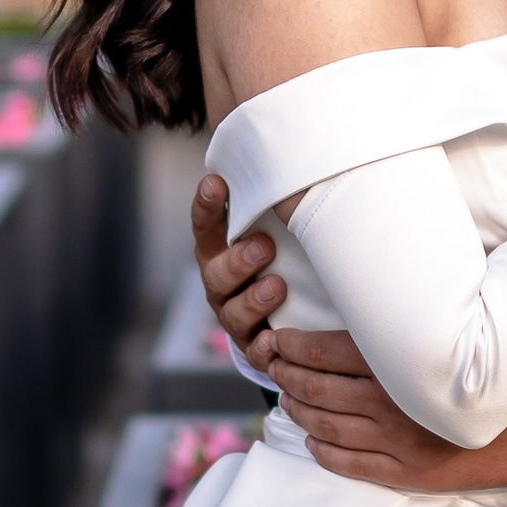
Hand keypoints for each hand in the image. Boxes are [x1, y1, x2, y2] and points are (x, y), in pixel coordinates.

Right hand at [192, 171, 285, 359]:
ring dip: (252, 299)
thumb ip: (273, 203)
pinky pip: (253, 352)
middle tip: (263, 246)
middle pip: (216, 273)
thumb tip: (301, 154)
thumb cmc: (280, 256)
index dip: (207, 206)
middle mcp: (220, 282)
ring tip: (276, 286)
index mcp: (220, 249)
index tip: (215, 183)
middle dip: (238, 260)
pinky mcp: (252, 345)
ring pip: (232, 311)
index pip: (206, 225)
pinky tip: (273, 339)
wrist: (284, 316)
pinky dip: (261, 348)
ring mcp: (233, 314)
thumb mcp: (273, 229)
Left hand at [266, 324, 506, 490]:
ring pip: (325, 426)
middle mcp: (391, 402)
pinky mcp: (408, 472)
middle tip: (273, 365)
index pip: (325, 350)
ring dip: (297, 410)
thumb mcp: (460, 329)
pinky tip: (311, 441)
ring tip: (286, 398)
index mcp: (400, 361)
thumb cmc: (503, 365)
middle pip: (317, 388)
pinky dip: (322, 451)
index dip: (293, 346)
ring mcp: (397, 441)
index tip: (278, 338)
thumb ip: (412, 315)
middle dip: (286, 376)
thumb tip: (375, 293)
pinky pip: (350, 463)